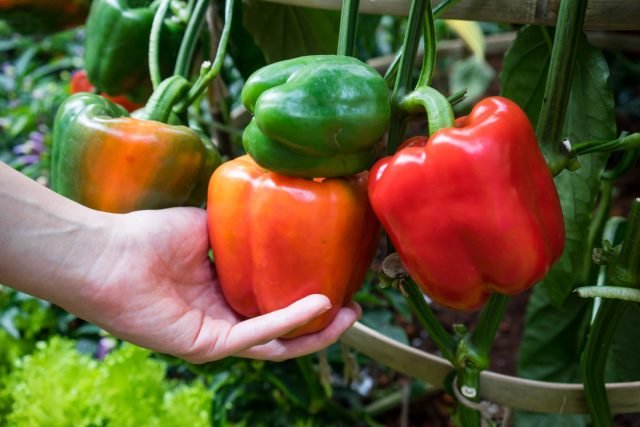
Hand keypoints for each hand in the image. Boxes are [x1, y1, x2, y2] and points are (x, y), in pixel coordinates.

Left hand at [73, 207, 360, 362]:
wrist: (108, 251)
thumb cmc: (149, 235)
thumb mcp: (210, 226)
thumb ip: (242, 227)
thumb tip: (278, 206)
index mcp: (224, 292)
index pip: (274, 301)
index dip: (307, 295)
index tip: (338, 278)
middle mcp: (223, 317)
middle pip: (282, 331)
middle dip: (321, 323)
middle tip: (354, 308)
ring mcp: (215, 335)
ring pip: (276, 343)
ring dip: (314, 332)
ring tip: (347, 315)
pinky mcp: (205, 344)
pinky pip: (255, 337)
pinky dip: (288, 322)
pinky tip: (316, 306)